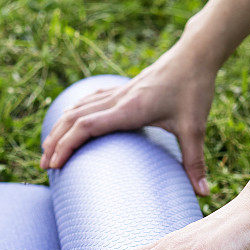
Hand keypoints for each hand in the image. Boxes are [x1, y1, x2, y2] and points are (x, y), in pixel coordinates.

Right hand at [40, 21, 219, 195]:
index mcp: (129, 109)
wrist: (196, 55)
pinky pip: (89, 100)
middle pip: (73, 118)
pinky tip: (69, 122)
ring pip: (77, 108)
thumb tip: (204, 194)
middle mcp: (118, 99)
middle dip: (56, 142)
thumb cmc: (194, 89)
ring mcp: (118, 92)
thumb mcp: (196, 128)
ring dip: (60, 128)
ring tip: (49, 150)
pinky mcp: (122, 89)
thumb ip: (195, 161)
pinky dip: (74, 113)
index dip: (67, 144)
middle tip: (45, 166)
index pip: (87, 126)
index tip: (55, 165)